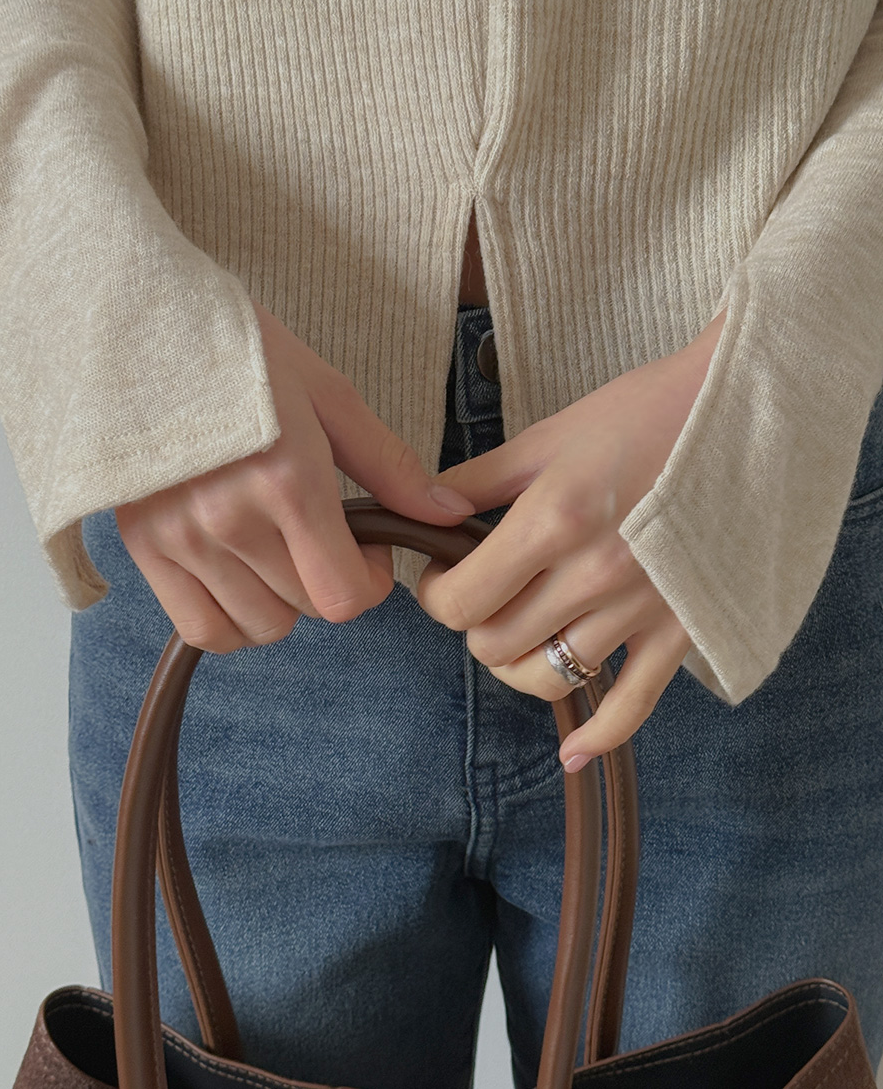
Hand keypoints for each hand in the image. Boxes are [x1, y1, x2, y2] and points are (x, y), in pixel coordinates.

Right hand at [115, 299, 474, 652]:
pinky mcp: (145, 546)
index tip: (367, 552)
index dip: (369, 583)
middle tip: (321, 538)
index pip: (343, 595)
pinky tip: (241, 581)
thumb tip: (450, 514)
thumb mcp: (330, 398)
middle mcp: (233, 520)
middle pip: (305, 610)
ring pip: (258, 627)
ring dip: (282, 603)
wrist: (147, 326)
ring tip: (278, 552)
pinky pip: (200, 628)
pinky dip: (230, 621)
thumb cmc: (244, 354)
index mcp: (288, 482)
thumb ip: (390, 467)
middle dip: (329, 582)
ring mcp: (183, 538)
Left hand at [417, 309, 726, 768]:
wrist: (743, 417)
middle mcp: (594, 575)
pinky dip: (598, 736)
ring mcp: (641, 610)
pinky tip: (572, 752)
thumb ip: (475, 483)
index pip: (462, 600)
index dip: (435, 595)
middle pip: (495, 645)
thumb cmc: (643, 413)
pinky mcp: (681, 631)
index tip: (440, 576)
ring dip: (517, 663)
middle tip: (481, 593)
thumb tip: (421, 515)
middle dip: (473, 624)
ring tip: (519, 630)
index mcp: (553, 520)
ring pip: (548, 679)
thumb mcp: (548, 436)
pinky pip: (633, 706)